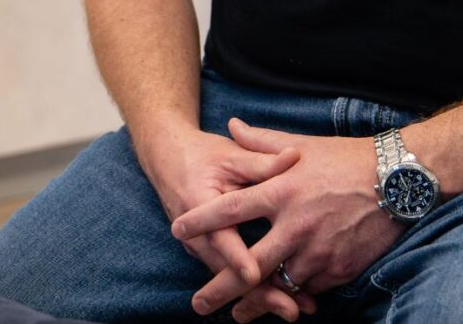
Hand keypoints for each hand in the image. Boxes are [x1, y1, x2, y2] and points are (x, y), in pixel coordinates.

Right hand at [135, 121, 309, 317]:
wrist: (167, 158)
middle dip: (260, 293)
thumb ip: (263, 162)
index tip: (255, 274)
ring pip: (229, 278)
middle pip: (227, 271)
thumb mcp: (231, 155)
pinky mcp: (206, 252)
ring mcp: (199, 247)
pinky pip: (228, 274)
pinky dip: (253, 288)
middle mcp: (196, 234)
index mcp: (199, 205)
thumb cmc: (202, 155)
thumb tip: (295, 155)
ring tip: (292, 310)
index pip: (220, 237)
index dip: (237, 257)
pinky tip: (280, 298)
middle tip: (291, 310)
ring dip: (260, 296)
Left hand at [172, 119, 403, 319]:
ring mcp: (319, 250)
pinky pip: (309, 287)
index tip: (178, 230)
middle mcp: (296, 224)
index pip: (231, 209)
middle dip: (221, 287)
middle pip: (250, 264)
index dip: (202, 221)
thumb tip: (232, 125)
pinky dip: (295, 293)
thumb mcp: (300, 144)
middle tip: (199, 304)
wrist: (397, 180)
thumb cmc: (345, 158)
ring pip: (279, 284)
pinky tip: (283, 301)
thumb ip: (261, 142)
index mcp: (281, 191)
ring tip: (238, 314)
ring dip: (258, 301)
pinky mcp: (340, 268)